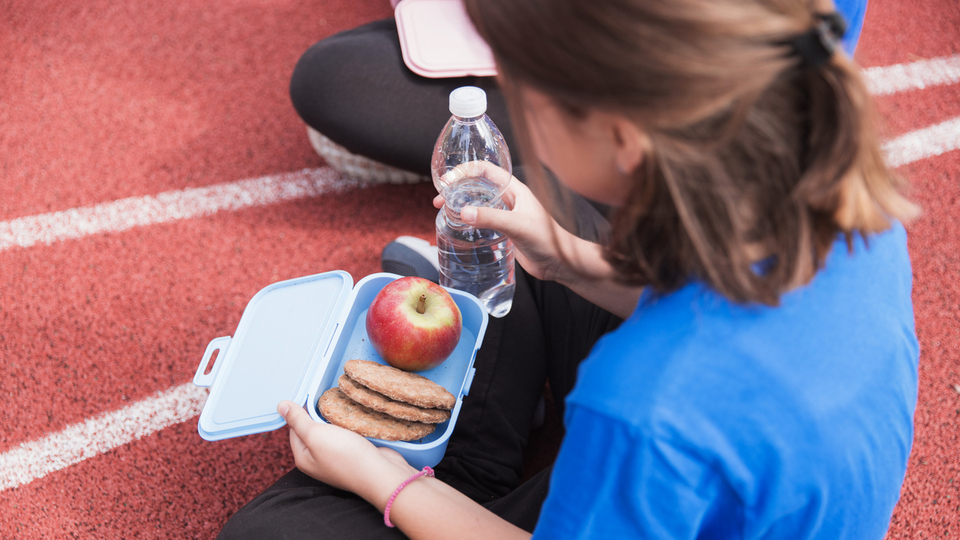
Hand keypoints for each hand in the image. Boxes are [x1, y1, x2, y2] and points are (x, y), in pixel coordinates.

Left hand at [278, 401, 416, 502]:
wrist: (380, 473)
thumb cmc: (345, 456)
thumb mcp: (316, 434)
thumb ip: (298, 420)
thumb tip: (280, 406)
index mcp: (303, 458)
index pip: (294, 429)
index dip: (301, 411)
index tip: (312, 395)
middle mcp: (317, 460)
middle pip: (313, 430)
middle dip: (321, 414)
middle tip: (330, 399)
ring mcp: (336, 459)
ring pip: (332, 432)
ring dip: (337, 419)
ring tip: (343, 406)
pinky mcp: (354, 455)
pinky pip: (347, 436)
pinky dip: (350, 426)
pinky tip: (355, 417)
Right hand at [434, 163, 582, 283]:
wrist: (559, 263)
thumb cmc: (547, 240)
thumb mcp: (518, 226)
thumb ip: (491, 218)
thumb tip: (463, 212)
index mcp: (514, 189)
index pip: (485, 170)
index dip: (464, 171)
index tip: (446, 181)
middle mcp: (508, 198)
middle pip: (477, 185)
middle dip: (456, 188)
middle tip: (438, 199)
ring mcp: (506, 214)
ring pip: (477, 203)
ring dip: (460, 204)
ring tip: (442, 211)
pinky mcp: (503, 230)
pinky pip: (481, 220)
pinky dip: (467, 220)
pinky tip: (457, 226)